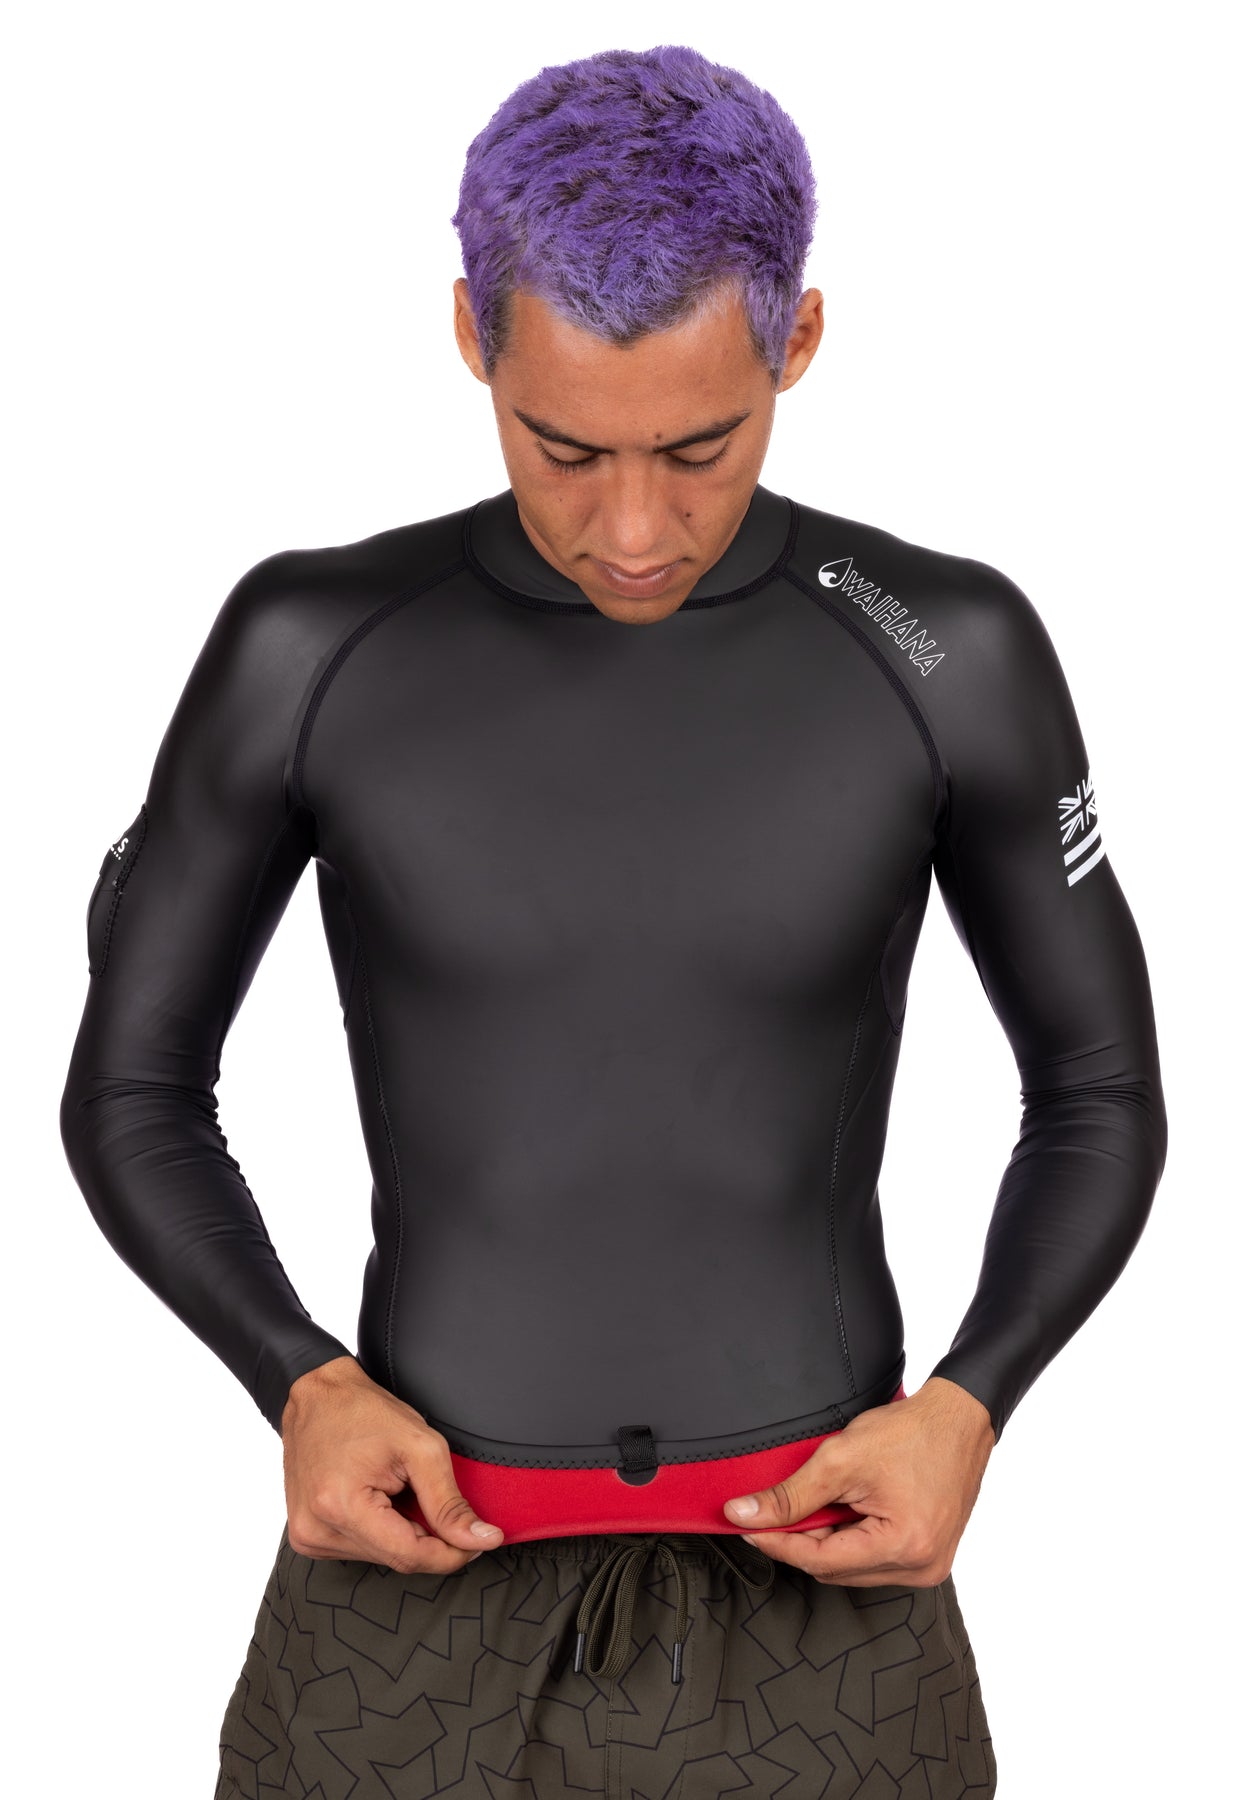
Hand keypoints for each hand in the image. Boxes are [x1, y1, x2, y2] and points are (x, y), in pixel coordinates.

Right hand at [280, 1355, 504, 1572]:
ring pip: (381, 1556)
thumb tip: (481, 1539)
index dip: (452, 1554)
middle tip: (440, 1503)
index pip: (409, 1556)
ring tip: (399, 1490)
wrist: (318, 1396)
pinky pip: (361, 1548)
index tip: (479, 1542)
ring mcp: (308, 1535)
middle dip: (429, 1539)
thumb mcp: (420, 1448)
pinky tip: (380, 1499)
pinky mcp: (308, 1535)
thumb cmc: (364, 1412)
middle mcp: (316, 1529)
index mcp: (341, 1507)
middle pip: (396, 1558)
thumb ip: (449, 1502)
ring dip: (403, 1533)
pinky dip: (382, 1531)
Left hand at [722, 1377, 994, 1585]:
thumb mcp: (841, 1459)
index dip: (777, 1542)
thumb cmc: (910, 1432)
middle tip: (781, 1505)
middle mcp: (921, 1568)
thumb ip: (790, 1494)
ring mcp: (928, 1566)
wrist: (959, 1418)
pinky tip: (849, 1508)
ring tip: (828, 1498)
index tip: (745, 1524)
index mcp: (904, 1547)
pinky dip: (852, 1539)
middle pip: (834, 1569)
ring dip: (828, 1539)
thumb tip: (744, 1515)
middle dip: (803, 1539)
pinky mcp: (929, 1555)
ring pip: (851, 1568)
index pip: (819, 1561)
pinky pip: (874, 1560)